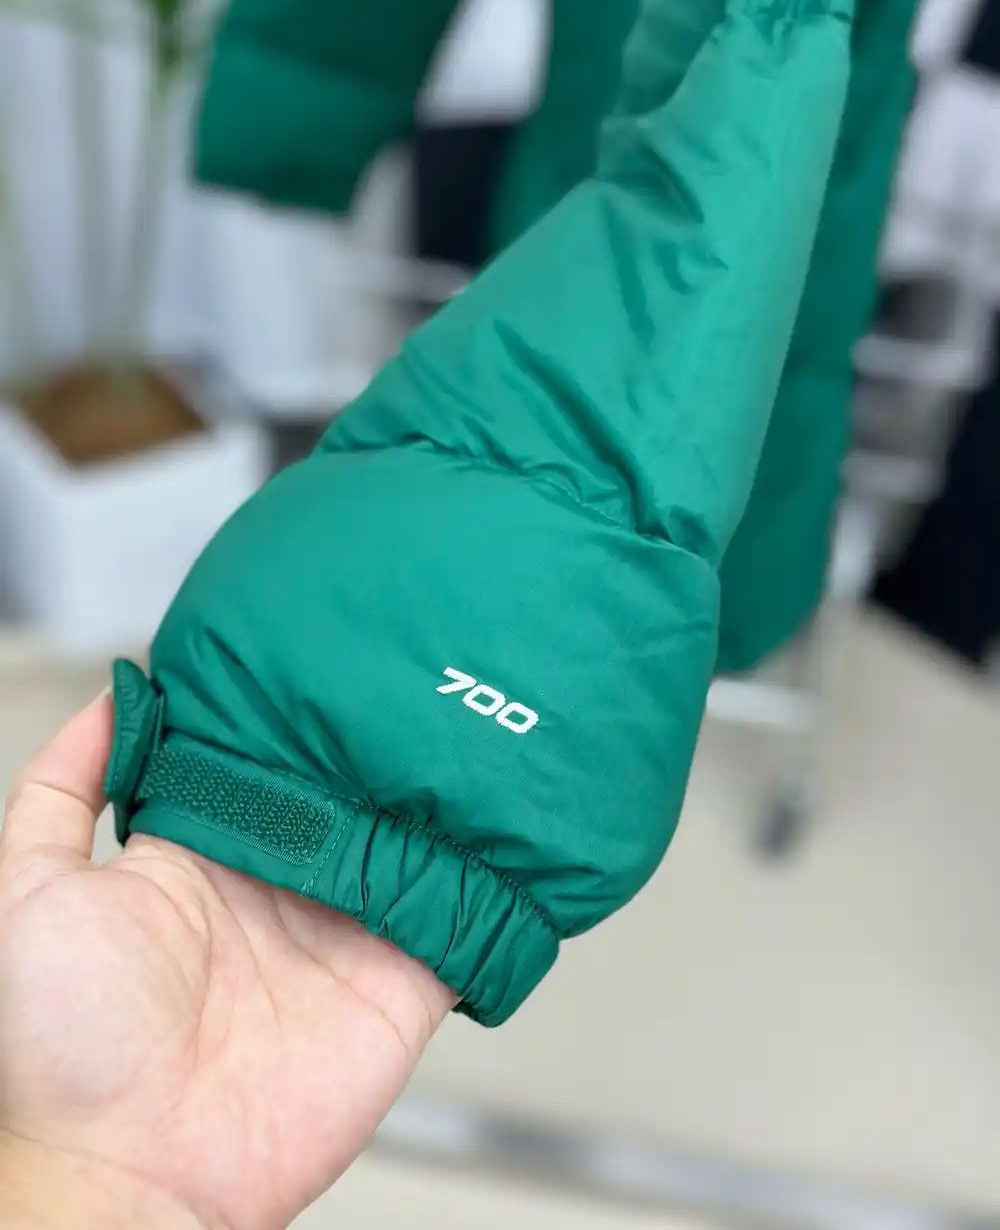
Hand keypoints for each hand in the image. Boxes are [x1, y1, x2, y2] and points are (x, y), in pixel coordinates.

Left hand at [0, 692, 453, 1229]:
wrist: (128, 1175)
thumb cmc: (62, 1046)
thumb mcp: (27, 891)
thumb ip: (60, 788)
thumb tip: (115, 693)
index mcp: (205, 856)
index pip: (265, 760)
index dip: (294, 710)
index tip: (327, 651)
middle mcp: (282, 887)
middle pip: (348, 792)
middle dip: (379, 741)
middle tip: (420, 674)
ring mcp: (346, 935)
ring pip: (411, 844)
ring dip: (440, 798)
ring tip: (475, 728)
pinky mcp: (401, 987)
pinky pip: (459, 924)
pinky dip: (489, 881)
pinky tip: (508, 826)